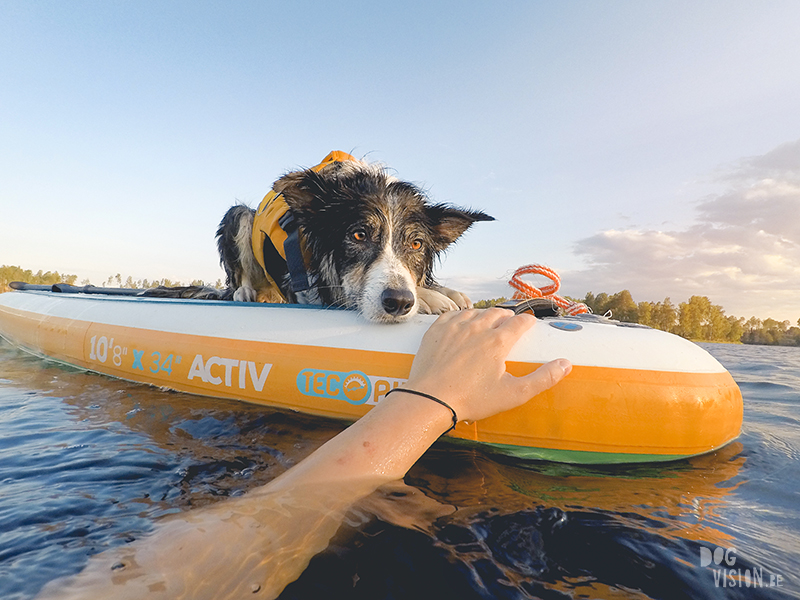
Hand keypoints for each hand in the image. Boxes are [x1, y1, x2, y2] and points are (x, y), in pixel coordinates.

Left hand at [402, 308, 571, 423]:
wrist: (430, 399)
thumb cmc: (472, 399)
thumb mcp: (513, 394)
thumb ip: (542, 378)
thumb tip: (566, 364)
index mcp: (498, 341)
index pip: (519, 322)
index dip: (527, 322)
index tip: (529, 324)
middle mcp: (477, 327)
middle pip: (497, 313)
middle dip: (506, 316)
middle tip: (509, 321)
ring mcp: (454, 327)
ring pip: (474, 311)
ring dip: (484, 315)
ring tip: (487, 321)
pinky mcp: (436, 330)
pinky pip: (452, 314)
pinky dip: (461, 316)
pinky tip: (462, 321)